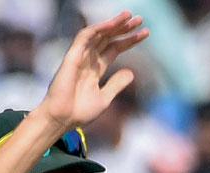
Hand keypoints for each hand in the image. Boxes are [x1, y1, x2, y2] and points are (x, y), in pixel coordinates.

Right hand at [40, 12, 148, 129]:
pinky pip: (85, 36)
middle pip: (108, 38)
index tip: (145, 34)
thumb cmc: (79, 112)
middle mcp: (88, 59)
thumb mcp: (104, 98)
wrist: (63, 119)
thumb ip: (116, 84)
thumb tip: (131, 72)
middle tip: (140, 19)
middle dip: (124, 28)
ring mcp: (80, 56)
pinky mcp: (72, 56)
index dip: (128, 40)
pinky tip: (112, 24)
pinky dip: (99, 29)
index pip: (114, 48)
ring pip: (98, 34)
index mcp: (96, 68)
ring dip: (113, 24)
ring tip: (129, 16)